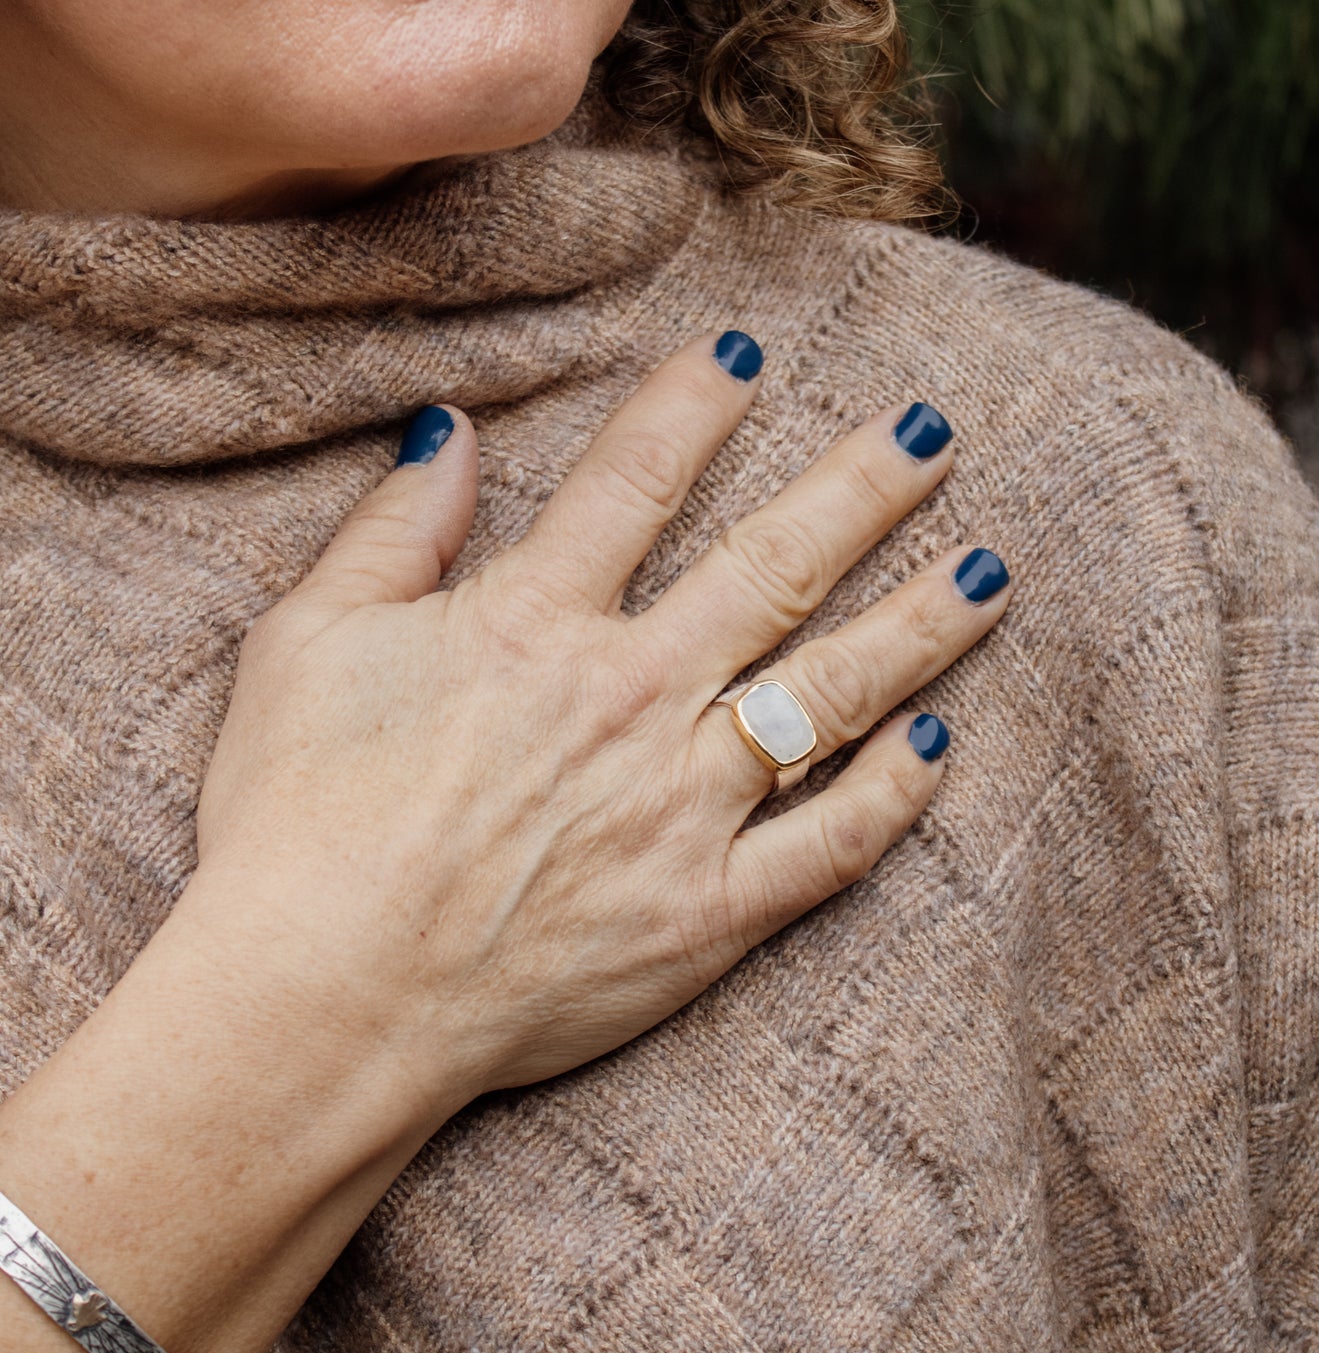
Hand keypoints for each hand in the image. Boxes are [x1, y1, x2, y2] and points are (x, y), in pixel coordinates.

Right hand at [194, 335, 1010, 1122]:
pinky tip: (942, 746)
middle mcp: (633, 696)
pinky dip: (895, 796)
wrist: (319, 999)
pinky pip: (831, 846)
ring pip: (835, 694)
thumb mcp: (305, 644)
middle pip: (777, 566)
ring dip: (920, 625)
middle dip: (865, 489)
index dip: (696, 405)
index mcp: (535, 624)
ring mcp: (684, 807)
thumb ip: (393, 530)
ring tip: (991, 572)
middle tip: (935, 436)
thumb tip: (449, 428)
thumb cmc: (292, 822)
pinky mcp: (709, 914)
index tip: (750, 353)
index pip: (638, 481)